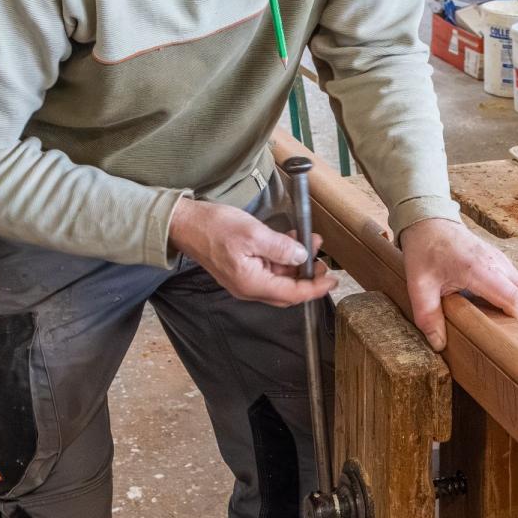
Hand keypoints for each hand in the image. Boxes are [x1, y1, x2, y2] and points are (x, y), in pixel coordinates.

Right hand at [169, 197, 337, 305]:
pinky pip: (269, 268)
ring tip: (309, 241)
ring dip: (296, 262)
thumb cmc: (214, 227)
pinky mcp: (242, 268)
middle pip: (287, 290)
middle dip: (308, 276)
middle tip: (323, 260)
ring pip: (279, 277)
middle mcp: (249, 287)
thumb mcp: (253, 233)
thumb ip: (280, 248)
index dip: (315, 288)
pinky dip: (283, 257)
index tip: (332, 280)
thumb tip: (302, 256)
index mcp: (252, 283)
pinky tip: (291, 241)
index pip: (292, 293)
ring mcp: (244, 279)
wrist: (185, 224)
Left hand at [400, 218, 517, 350]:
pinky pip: (517, 282)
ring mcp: (502, 260)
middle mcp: (498, 263)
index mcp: (480, 269)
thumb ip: (428, 315)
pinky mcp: (501, 260)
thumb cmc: (425, 251)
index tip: (504, 336)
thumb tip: (438, 344)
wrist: (430, 222)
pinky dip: (514, 298)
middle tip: (504, 334)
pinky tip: (491, 307)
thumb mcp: (420, 285)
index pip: (514, 298)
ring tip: (497, 323)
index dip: (517, 320)